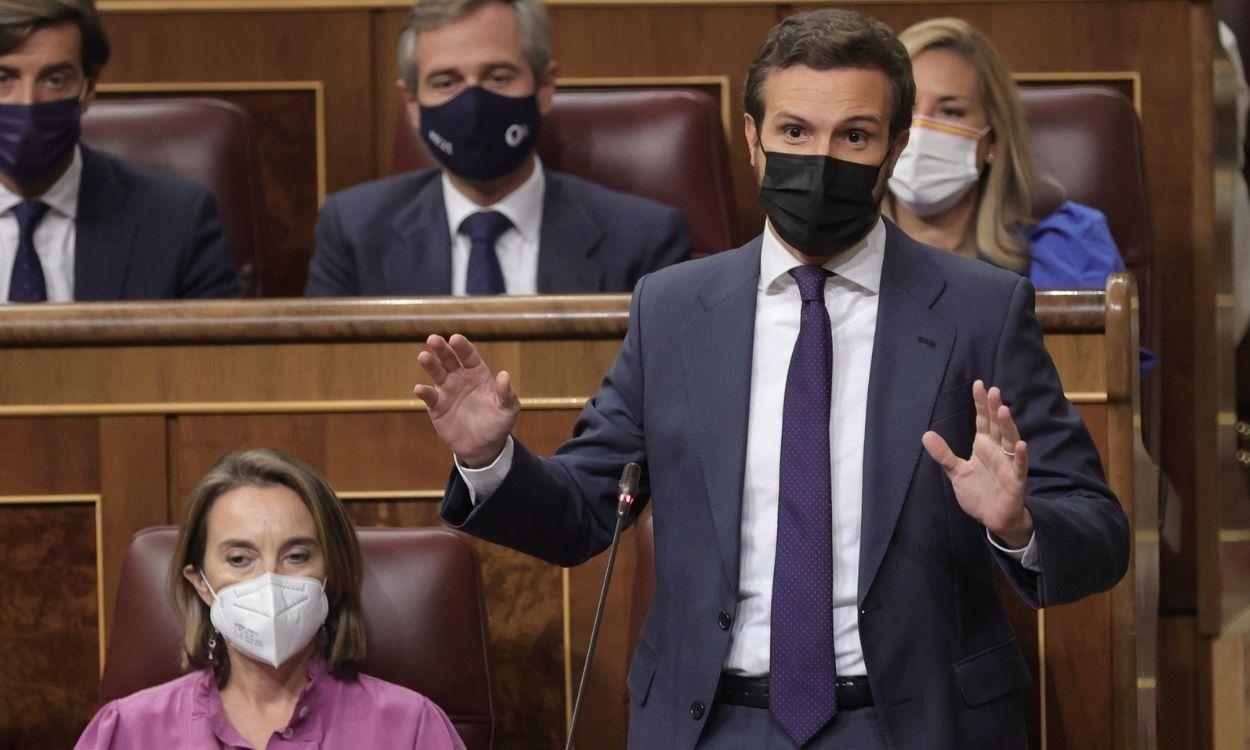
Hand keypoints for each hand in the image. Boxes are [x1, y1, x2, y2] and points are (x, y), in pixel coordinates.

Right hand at [414, 334, 519, 467]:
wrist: (484, 446)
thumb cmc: (498, 422)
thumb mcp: (508, 408)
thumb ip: (506, 392)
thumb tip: (504, 375)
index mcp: (477, 373)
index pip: (468, 355)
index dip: (462, 346)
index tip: (455, 339)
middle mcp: (460, 377)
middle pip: (448, 359)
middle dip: (441, 349)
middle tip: (433, 339)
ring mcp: (447, 391)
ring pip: (436, 373)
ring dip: (429, 365)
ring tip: (423, 357)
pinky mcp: (437, 406)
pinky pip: (430, 397)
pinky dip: (424, 392)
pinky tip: (419, 389)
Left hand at [921, 380, 1032, 547]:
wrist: (993, 518)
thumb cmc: (978, 492)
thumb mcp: (956, 472)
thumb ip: (943, 454)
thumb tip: (925, 435)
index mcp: (984, 446)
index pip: (983, 420)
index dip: (981, 404)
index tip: (979, 385)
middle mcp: (997, 451)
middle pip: (996, 426)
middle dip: (995, 408)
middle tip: (993, 390)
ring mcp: (1008, 464)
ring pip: (1009, 440)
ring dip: (1007, 426)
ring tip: (1003, 410)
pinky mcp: (1015, 480)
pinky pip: (1019, 466)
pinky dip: (1019, 455)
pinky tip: (1019, 444)